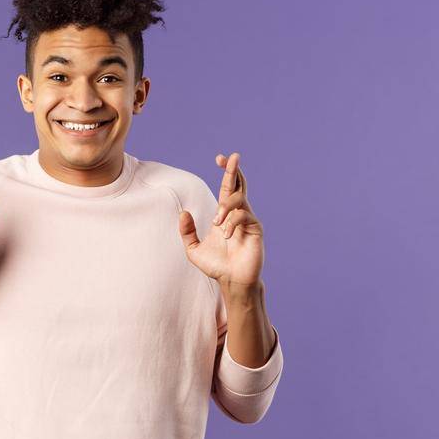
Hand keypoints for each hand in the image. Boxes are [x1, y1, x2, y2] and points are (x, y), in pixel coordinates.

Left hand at [178, 152, 263, 288]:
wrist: (231, 281)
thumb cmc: (216, 266)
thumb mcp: (193, 249)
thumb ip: (187, 231)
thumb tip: (183, 212)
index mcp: (225, 215)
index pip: (228, 188)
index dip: (226, 172)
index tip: (220, 158)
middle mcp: (238, 214)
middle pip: (239, 185)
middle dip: (234, 170)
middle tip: (232, 157)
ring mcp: (248, 220)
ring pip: (239, 200)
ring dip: (225, 208)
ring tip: (216, 223)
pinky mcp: (256, 229)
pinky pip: (244, 216)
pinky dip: (232, 223)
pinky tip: (226, 236)